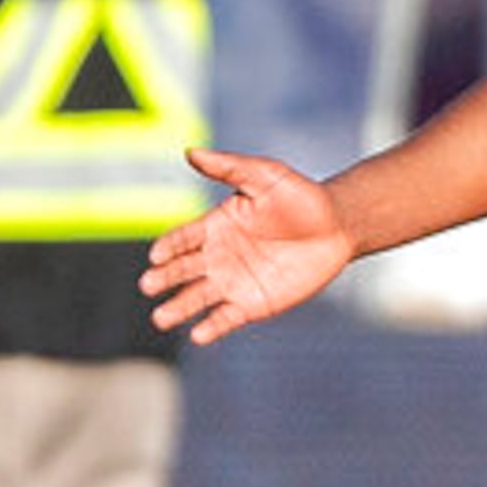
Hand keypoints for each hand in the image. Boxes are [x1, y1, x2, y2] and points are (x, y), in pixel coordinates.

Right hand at [142, 149, 356, 345]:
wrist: (337, 228)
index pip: (184, 238)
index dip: (169, 246)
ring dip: (178, 308)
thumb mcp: (265, 175)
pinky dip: (211, 327)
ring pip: (197, 297)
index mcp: (215, 226)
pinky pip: (226, 318)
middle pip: (183, 269)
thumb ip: (228, 167)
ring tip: (161, 319)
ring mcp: (233, 282)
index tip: (156, 255)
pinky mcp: (252, 304)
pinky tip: (199, 335)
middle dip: (165, 277)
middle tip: (149, 285)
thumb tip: (189, 152)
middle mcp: (218, 256)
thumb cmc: (300, 197)